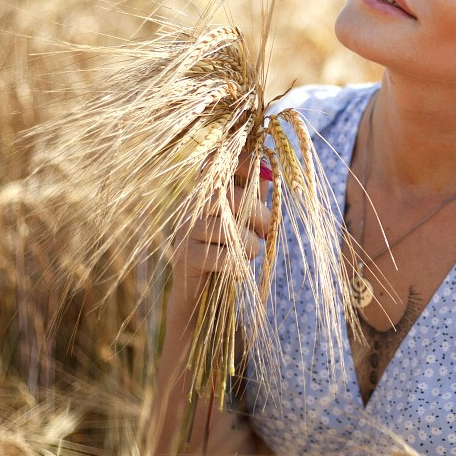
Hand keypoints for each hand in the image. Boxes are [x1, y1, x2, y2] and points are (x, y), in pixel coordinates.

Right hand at [169, 156, 272, 308]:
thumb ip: (252, 197)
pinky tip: (236, 272)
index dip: (243, 162)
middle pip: (232, 197)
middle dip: (260, 216)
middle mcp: (193, 206)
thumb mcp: (241, 221)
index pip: (217, 161)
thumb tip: (271, 171)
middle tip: (265, 233)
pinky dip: (237, 266)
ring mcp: (186, 229)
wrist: (197, 294)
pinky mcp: (185, 255)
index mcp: (206, 193)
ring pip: (230, 228)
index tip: (267, 174)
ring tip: (251, 254)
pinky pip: (223, 256)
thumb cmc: (225, 250)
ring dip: (251, 245)